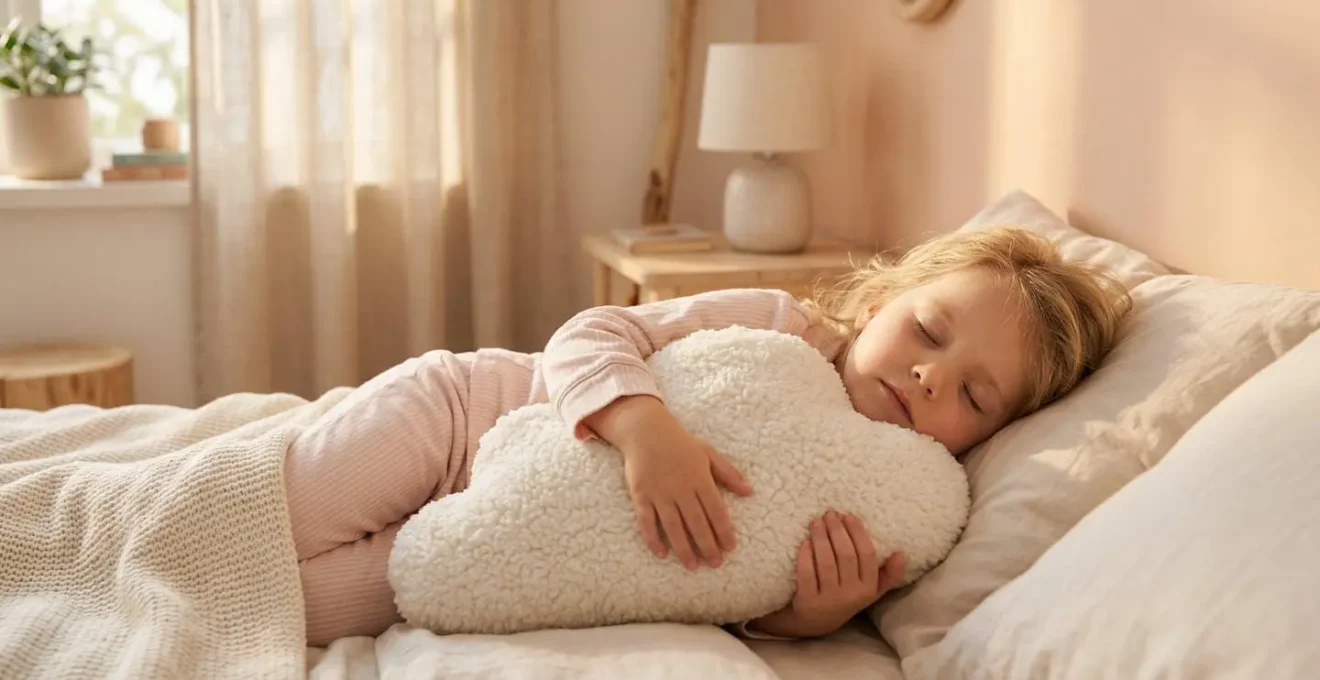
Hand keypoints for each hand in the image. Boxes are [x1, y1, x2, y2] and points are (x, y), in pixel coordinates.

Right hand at [584, 395, 753, 569]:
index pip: (716, 510)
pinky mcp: (641, 496)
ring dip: (684, 548)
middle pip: (697, 523)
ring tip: (692, 566)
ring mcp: (660, 494)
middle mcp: (681, 489)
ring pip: (673, 527)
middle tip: (715, 563)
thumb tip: (749, 491)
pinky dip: (653, 538)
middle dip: (707, 545)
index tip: (730, 548)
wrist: (646, 431)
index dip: (724, 531)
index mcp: (700, 479)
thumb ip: (729, 473)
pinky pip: (646, 521)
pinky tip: (662, 554)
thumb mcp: (708, 453)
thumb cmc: (680, 443)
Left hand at [751, 511, 904, 638]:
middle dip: (837, 530)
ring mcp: (828, 599)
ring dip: (821, 538)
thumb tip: (900, 554)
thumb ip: (887, 575)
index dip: (858, 533)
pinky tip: (805, 541)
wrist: (814, 622)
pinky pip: (807, 573)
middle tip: (830, 514)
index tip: (848, 516)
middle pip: (846, 555)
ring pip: (826, 562)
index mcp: (868, 589)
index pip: (867, 555)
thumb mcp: (869, 591)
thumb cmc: (844, 598)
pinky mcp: (807, 601)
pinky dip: (806, 555)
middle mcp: (851, 595)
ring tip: (816, 522)